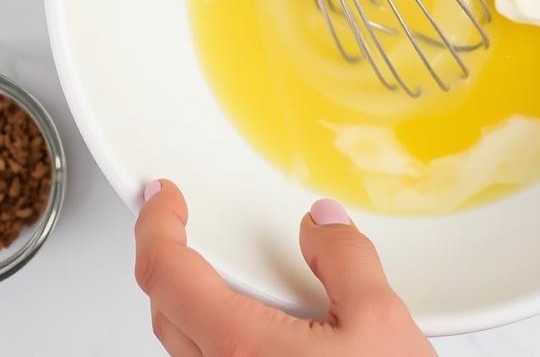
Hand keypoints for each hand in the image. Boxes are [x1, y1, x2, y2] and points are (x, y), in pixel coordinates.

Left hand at [134, 180, 435, 356]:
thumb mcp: (382, 320)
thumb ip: (345, 258)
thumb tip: (323, 224)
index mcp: (241, 347)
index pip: (166, 271)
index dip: (156, 224)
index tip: (163, 198)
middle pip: (164, 309)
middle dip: (170, 259)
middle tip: (187, 227)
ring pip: (182, 346)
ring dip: (191, 303)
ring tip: (232, 281)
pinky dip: (215, 339)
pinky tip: (261, 335)